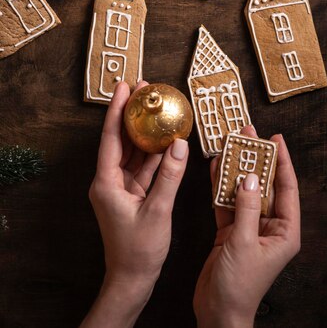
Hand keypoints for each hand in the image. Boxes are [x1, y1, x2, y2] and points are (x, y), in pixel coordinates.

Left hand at [80, 81, 188, 327]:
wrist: (131, 280)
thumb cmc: (139, 251)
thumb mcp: (158, 211)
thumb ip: (170, 176)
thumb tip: (180, 144)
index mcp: (106, 183)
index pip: (111, 138)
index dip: (118, 110)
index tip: (125, 87)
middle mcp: (109, 181)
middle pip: (120, 139)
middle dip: (132, 113)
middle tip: (145, 89)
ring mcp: (120, 188)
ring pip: (132, 152)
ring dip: (143, 131)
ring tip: (156, 107)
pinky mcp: (131, 195)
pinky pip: (142, 167)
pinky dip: (153, 154)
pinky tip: (166, 140)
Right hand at [193, 126, 299, 327]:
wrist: (218, 314)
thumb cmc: (238, 287)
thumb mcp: (243, 244)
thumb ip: (246, 209)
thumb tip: (249, 177)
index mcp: (284, 231)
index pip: (287, 189)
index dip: (282, 162)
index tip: (276, 139)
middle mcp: (269, 226)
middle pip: (264, 185)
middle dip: (256, 159)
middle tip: (248, 133)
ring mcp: (249, 227)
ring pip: (243, 190)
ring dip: (236, 169)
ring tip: (230, 143)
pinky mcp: (230, 231)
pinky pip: (227, 202)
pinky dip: (220, 185)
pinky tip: (216, 167)